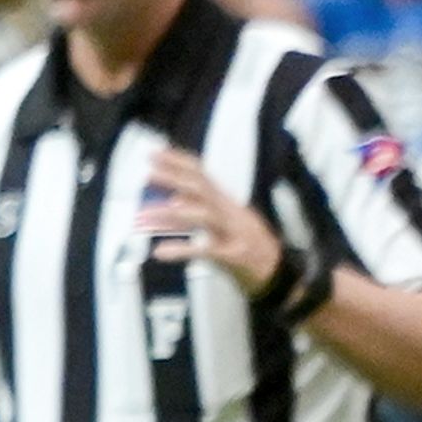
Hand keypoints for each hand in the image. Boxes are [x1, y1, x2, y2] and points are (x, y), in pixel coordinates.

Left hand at [137, 145, 284, 294]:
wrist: (272, 268)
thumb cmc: (242, 241)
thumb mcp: (222, 219)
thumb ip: (197, 208)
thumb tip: (169, 198)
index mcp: (225, 201)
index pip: (202, 174)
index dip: (179, 162)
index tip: (155, 154)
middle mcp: (229, 211)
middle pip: (202, 190)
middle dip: (176, 180)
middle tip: (149, 174)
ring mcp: (232, 232)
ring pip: (206, 216)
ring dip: (177, 214)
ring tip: (150, 213)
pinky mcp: (232, 255)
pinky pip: (205, 250)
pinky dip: (182, 250)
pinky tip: (160, 252)